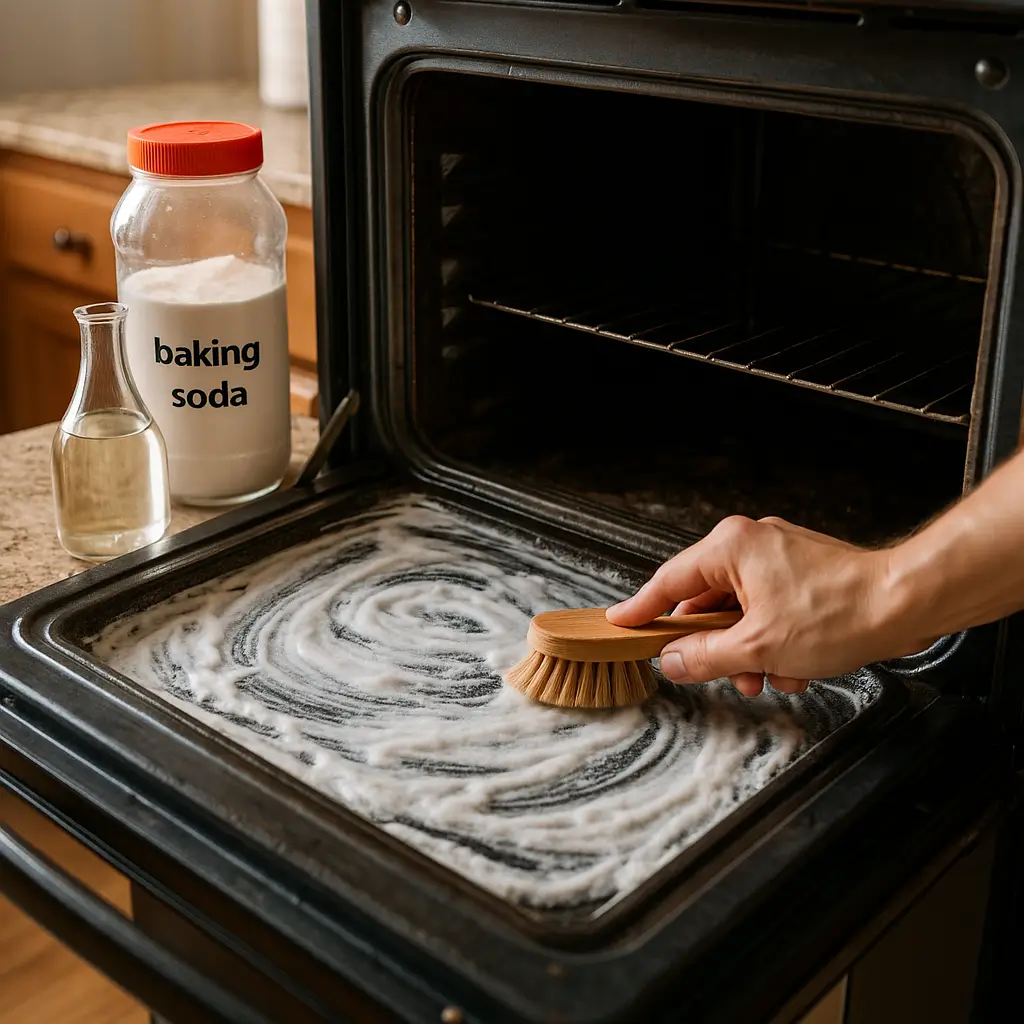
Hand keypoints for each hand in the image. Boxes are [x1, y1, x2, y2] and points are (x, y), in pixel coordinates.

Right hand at [606, 516, 932, 695]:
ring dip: (749, 652)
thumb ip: (703, 657)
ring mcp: (779, 556)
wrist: (906, 603)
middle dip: (718, 649)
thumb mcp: (757, 647)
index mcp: (730, 548)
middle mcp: (750, 543)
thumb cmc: (839, 612)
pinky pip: (769, 610)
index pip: (669, 582)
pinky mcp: (803, 572)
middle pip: (708, 603)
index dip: (642, 609)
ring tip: (771, 678)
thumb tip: (672, 661)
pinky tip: (795, 666)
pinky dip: (775, 642)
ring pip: (741, 613)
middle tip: (719, 675)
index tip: (621, 623)